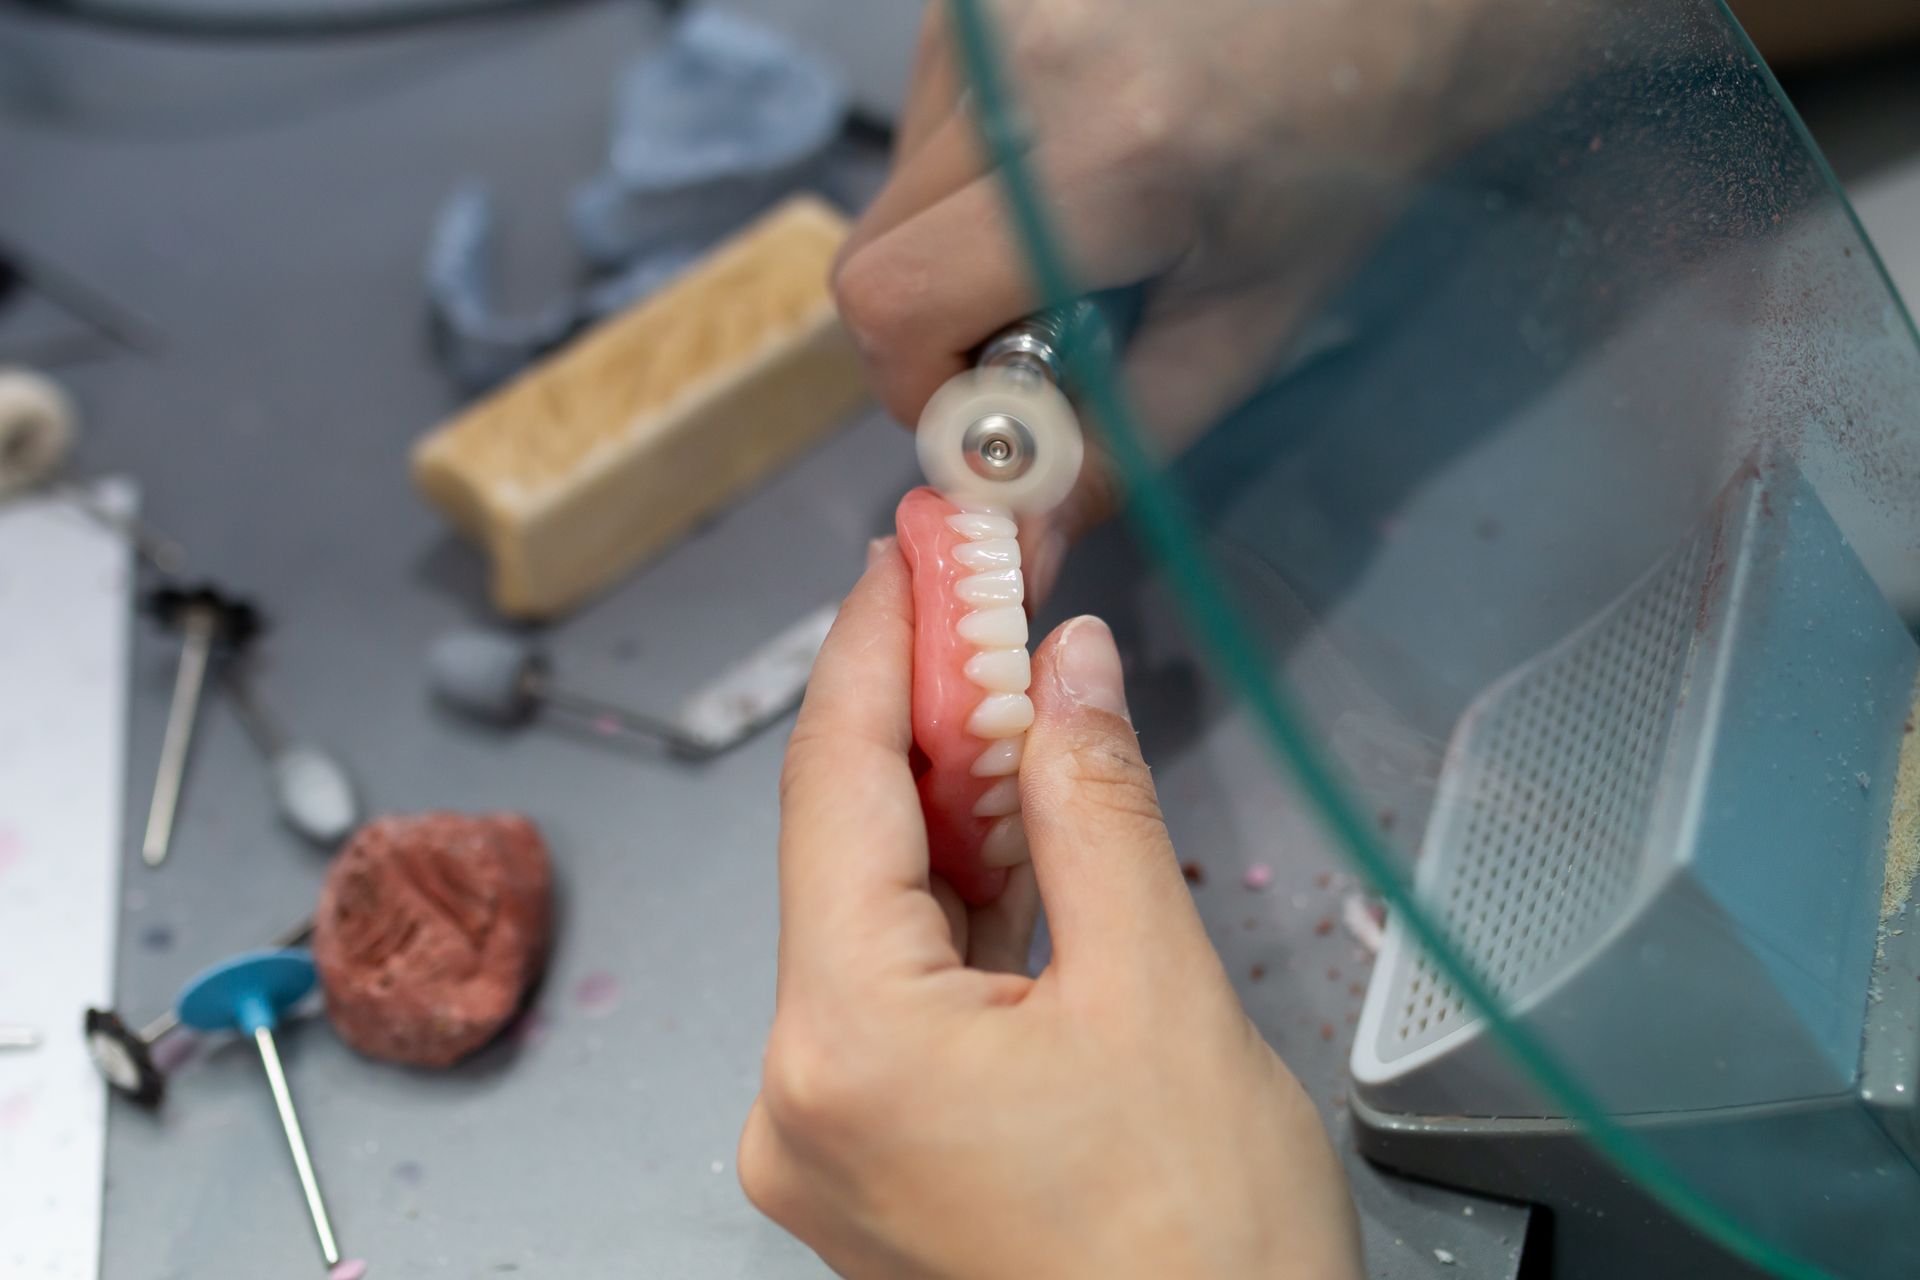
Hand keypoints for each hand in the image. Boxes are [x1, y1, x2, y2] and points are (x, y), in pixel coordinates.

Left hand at [739, 540, 1361, 1278]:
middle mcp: (801, 1092)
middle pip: (844, 842)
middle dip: (919, 711)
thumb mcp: (1163, 996)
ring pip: (872, 911)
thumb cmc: (1202, 1264)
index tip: (911, 552)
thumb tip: (1066, 672)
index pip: (835, 784)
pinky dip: (955, 897)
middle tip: (977, 594)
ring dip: (944, 799)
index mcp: (847, 1045)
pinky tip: (1007, 817)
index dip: (875, 645)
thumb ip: (1097, 808)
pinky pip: (898, 984)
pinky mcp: (876, 1151)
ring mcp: (830, 1131)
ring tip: (1006, 684)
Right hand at [834, 0, 1565, 600]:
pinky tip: (1071, 152)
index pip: (895, 299)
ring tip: (1080, 223)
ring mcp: (987, 3)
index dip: (920, 387)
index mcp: (1102, 158)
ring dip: (959, 239)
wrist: (1393, 2)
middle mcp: (1020, 61)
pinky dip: (976, 169)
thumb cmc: (1348, 163)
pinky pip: (926, 115)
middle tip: (1045, 331)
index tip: (994, 414)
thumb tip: (1024, 538)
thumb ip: (1124, 443)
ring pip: (896, 184)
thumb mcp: (1251, 325)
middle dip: (940, 325)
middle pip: (876, 249)